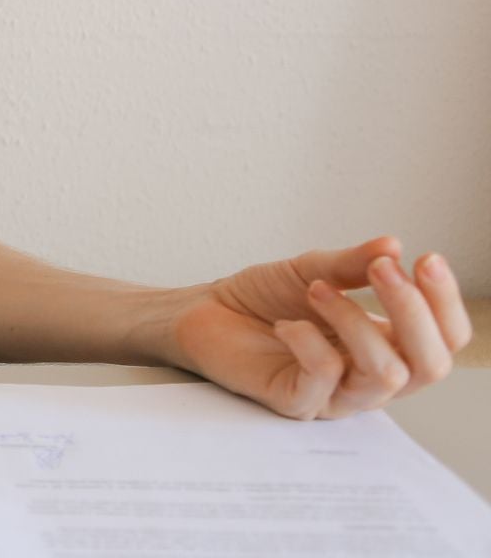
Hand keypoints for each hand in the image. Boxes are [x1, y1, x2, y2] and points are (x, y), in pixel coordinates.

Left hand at [168, 235, 471, 418]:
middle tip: (382, 268)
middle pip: (430, 365)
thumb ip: (354, 263)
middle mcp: (370, 376)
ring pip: (385, 374)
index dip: (444, 303)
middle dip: (413, 311)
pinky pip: (324, 378)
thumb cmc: (263, 298)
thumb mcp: (313, 270)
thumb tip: (394, 245)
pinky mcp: (297, 402)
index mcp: (386, 345)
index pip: (445, 340)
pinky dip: (309, 340)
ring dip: (355, 319)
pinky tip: (287, 323)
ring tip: (316, 287)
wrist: (204, 312)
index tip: (425, 258)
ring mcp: (336, 395)